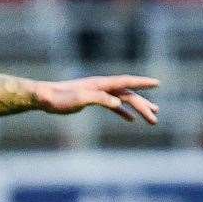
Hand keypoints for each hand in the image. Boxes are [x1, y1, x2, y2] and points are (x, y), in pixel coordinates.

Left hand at [34, 75, 159, 123]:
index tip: (157, 83)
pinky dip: (122, 111)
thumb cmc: (60, 98)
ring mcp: (98, 93)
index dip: (142, 82)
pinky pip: (112, 106)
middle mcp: (102, 87)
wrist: (44, 98)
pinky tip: (130, 119)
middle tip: (155, 118)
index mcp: (101, 84)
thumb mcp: (80, 99)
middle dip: (143, 105)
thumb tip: (118, 103)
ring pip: (123, 100)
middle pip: (128, 95)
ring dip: (137, 108)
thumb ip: (99, 99)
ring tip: (152, 118)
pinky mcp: (92, 100)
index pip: (126, 81)